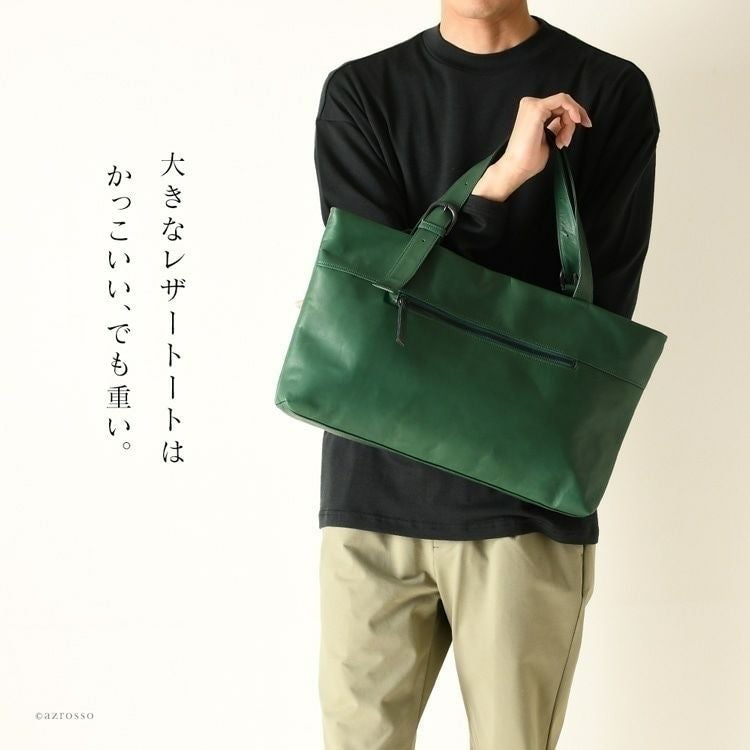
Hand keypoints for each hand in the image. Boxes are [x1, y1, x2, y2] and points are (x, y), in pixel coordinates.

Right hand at [472, 93, 592, 201]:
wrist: (517, 168)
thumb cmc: (528, 160)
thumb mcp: (549, 139)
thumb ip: (556, 126)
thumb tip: (567, 121)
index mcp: (531, 113)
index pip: (558, 106)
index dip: (575, 114)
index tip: (586, 124)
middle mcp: (530, 106)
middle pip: (562, 104)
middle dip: (572, 121)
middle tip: (567, 140)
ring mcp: (532, 105)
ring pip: (564, 103)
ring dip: (570, 122)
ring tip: (563, 141)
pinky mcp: (537, 108)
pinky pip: (563, 100)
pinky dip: (572, 110)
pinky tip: (575, 121)